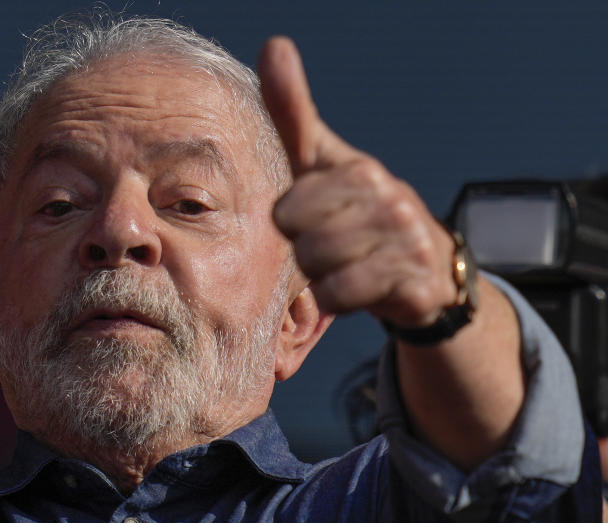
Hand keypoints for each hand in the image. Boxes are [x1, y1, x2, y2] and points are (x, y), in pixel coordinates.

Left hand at [259, 38, 456, 328]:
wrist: (427, 266)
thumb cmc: (357, 208)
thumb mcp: (322, 161)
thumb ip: (293, 111)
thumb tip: (274, 44)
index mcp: (360, 172)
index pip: (285, 213)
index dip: (294, 223)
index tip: (319, 217)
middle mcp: (391, 201)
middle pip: (303, 247)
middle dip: (310, 254)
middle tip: (337, 247)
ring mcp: (408, 244)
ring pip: (323, 275)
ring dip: (328, 279)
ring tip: (352, 265)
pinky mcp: (416, 287)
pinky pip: (346, 300)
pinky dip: (345, 300)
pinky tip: (367, 286)